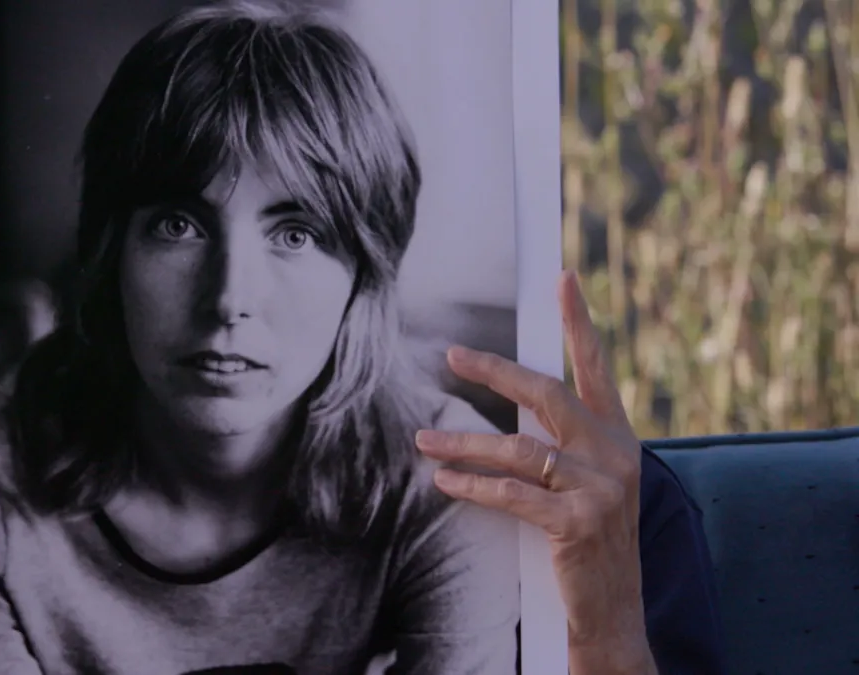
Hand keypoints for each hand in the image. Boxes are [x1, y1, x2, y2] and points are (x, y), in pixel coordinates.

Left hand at [414, 271, 656, 674]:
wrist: (612, 612)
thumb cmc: (589, 544)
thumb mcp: (588, 484)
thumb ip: (563, 444)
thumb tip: (514, 410)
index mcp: (619, 438)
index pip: (596, 370)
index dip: (579, 323)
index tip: (563, 278)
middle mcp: (616, 454)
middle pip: (547, 394)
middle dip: (496, 370)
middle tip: (451, 354)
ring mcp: (601, 489)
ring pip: (519, 447)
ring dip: (463, 442)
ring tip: (423, 440)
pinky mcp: (579, 524)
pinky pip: (513, 493)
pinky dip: (473, 486)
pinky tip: (444, 483)